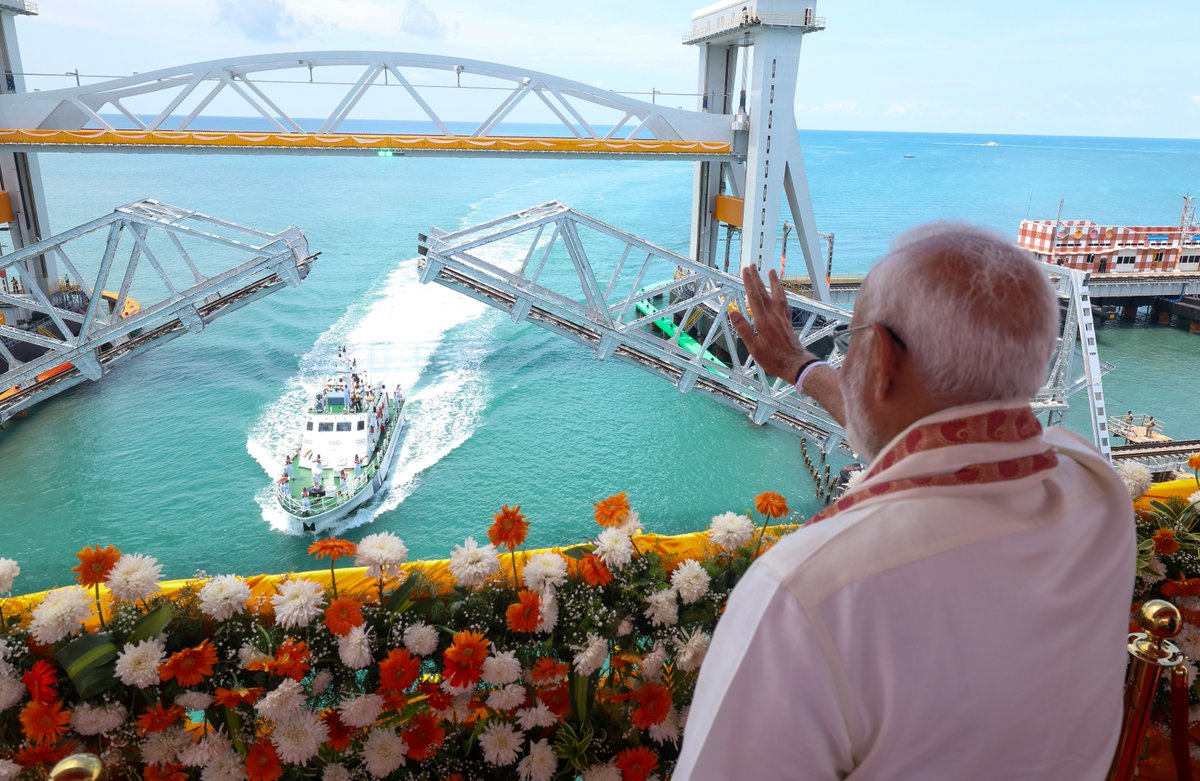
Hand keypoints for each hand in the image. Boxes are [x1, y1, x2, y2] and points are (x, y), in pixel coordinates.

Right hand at [729, 265, 814, 382]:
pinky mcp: (787, 321)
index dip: (749, 283)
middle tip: (752, 265)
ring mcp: (782, 317)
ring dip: (773, 282)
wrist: (795, 364)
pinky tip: (781, 291)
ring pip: (777, 295)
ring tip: (771, 271)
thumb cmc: (774, 359)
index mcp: (763, 321)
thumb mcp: (754, 348)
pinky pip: (784, 302)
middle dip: (757, 278)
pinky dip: (782, 293)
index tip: (745, 271)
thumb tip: (733, 313)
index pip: (754, 297)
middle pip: (764, 292)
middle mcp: (773, 316)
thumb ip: (744, 330)